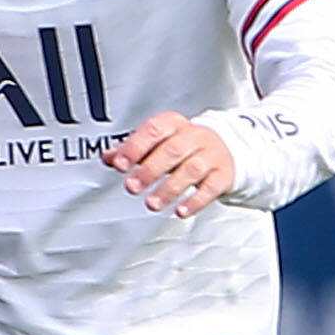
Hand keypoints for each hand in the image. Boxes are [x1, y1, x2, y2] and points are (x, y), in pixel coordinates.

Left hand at [102, 113, 233, 217]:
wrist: (226, 149)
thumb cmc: (186, 146)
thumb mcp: (159, 143)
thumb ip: (132, 150)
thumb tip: (108, 157)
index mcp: (174, 124)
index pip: (154, 130)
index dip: (135, 147)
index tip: (120, 164)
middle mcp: (194, 137)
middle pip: (173, 150)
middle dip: (150, 170)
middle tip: (132, 186)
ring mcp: (211, 155)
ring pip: (191, 170)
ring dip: (169, 189)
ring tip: (152, 203)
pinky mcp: (223, 175)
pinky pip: (210, 188)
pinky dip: (195, 201)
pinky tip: (181, 210)